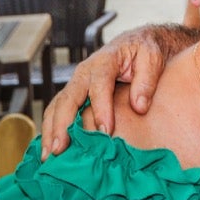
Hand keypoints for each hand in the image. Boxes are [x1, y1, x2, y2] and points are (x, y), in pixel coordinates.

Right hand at [41, 24, 190, 156]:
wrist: (136, 43)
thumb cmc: (145, 52)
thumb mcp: (152, 59)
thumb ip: (146, 81)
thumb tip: (139, 107)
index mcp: (105, 62)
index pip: (100, 86)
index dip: (101, 109)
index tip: (106, 132)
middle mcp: (84, 73)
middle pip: (68, 98)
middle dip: (61, 125)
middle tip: (59, 150)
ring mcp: (76, 84)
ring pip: (56, 106)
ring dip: (49, 131)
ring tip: (46, 157)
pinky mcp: (74, 93)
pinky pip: (57, 111)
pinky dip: (50, 129)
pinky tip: (48, 149)